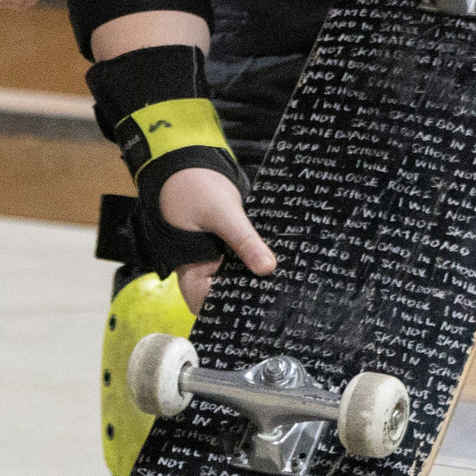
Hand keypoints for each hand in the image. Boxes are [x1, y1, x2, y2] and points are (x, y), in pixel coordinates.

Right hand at [158, 165, 276, 310]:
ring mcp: (217, 260)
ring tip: (286, 282)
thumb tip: (267, 268)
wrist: (189, 165)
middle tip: (281, 295)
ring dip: (257, 277)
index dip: (232, 310)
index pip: (209, 305)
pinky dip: (258, 260)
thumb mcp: (222, 213)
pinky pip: (244, 260)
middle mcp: (203, 271)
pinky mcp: (230, 248)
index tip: (261, 307)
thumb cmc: (193, 188)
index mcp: (191, 271)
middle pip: (227, 295)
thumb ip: (243, 240)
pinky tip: (278, 262)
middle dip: (251, 294)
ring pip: (239, 278)